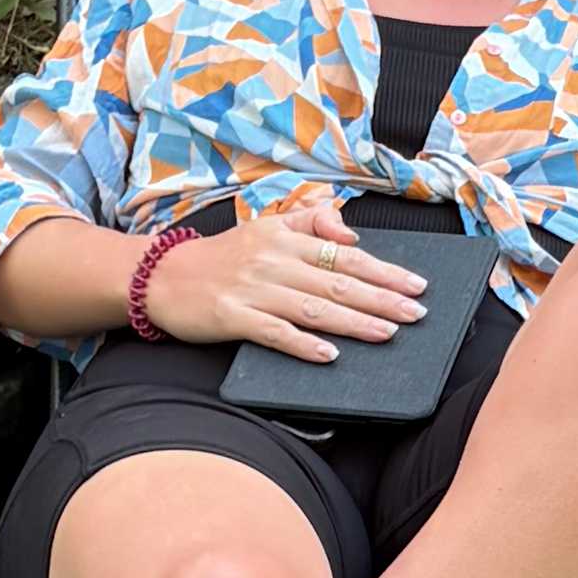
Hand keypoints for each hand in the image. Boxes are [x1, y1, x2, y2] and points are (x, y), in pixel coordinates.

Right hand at [144, 197, 425, 359]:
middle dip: (382, 299)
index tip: (416, 285)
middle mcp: (273, 261)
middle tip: (416, 314)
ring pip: (313, 308)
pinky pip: (275, 333)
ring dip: (354, 322)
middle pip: (337, 283)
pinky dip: (303, 344)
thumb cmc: (220, 256)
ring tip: (387, 333)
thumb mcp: (265, 227)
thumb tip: (349, 230)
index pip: (345, 255)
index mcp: (284, 239)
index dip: (384, 271)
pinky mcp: (233, 316)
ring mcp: (253, 290)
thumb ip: (309, 223)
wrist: (162, 275)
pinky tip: (329, 355)